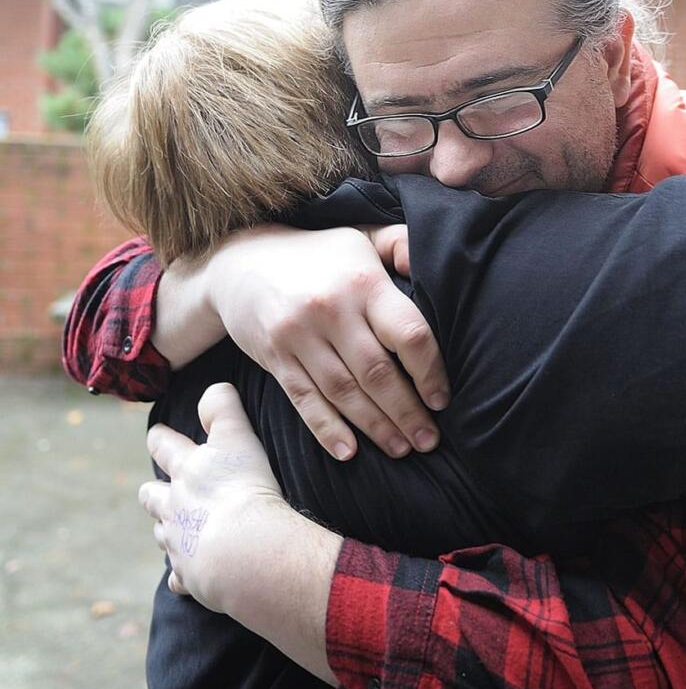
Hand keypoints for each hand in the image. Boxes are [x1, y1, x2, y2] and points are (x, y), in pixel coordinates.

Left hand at [139, 384, 341, 683]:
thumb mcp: (238, 438)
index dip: (161, 438)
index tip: (157, 434)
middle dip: (154, 491)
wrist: (245, 551)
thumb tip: (214, 387)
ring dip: (170, 530)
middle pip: (151, 496)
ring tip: (184, 530)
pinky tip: (194, 575)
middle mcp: (174, 507)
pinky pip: (181, 577)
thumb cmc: (244, 490)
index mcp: (187, 471)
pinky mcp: (189, 576)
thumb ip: (224, 409)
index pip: (164, 446)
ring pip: (163, 534)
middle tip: (163, 489)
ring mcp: (178, 543)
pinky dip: (185, 574)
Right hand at [205, 224, 447, 459]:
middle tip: (428, 441)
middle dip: (407, 412)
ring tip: (401, 448)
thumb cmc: (319, 255)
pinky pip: (304, 400)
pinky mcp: (275, 358)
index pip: (407, 334)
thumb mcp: (361, 236)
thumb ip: (401, 244)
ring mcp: (299, 336)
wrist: (240, 262)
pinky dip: (326, 429)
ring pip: (344, 392)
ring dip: (375, 427)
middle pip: (377, 373)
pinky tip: (348, 451)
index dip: (429, 371)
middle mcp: (331, 311)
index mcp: (363, 283)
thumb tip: (432, 258)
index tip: (442, 399)